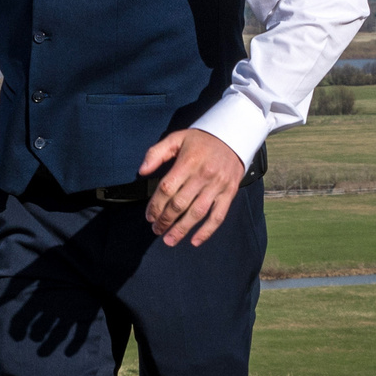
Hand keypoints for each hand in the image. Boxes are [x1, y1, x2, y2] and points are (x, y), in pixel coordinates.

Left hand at [139, 127, 244, 247]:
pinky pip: (218, 216)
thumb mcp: (177, 138)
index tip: (149, 216)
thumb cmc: (201, 139)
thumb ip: (156, 153)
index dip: (155, 205)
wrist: (234, 135)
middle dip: (165, 220)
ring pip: (197, 213)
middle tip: (156, 229)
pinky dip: (207, 231)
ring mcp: (218, 186)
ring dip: (181, 229)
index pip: (167, 189)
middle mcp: (203, 176)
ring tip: (169, 240)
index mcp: (188, 162)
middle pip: (180, 204)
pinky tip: (195, 241)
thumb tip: (141, 171)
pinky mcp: (229, 193)